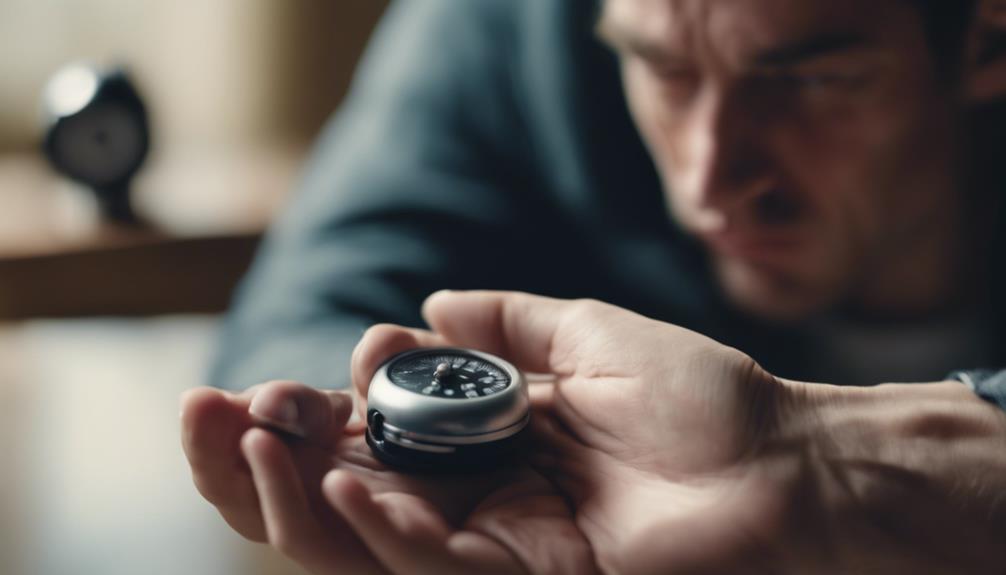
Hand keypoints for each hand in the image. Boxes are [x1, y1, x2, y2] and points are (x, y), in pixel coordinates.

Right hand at [183, 291, 1005, 573]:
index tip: (280, 379)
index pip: (360, 442)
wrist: (787, 460)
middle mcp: (470, 504)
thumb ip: (506, 324)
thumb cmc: (699, 399)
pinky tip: (348, 481)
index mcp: (476, 448)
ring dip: (297, 500)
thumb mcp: (587, 336)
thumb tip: (424, 309)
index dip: (306, 419)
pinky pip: (440, 566)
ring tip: (248, 441)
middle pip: (336, 503)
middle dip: (260, 467)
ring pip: (364, 545)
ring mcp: (495, 551)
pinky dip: (386, 528)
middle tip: (205, 414)